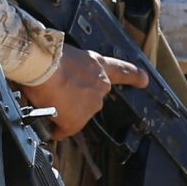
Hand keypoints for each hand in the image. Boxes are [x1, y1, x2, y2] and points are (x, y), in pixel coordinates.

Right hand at [18, 46, 146, 138]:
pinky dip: (56, 128)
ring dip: (64, 112)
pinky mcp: (77, 121)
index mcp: (97, 65)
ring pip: (77, 114)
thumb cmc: (48, 56)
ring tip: (46, 102)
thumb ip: (71, 68)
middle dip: (77, 100)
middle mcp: (100, 85)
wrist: (43, 67)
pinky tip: (46, 120)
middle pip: (92, 99)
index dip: (134, 77)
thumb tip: (58, 79)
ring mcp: (91, 105)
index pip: (122, 71)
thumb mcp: (66, 56)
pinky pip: (64, 129)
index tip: (144, 81)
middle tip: (57, 94)